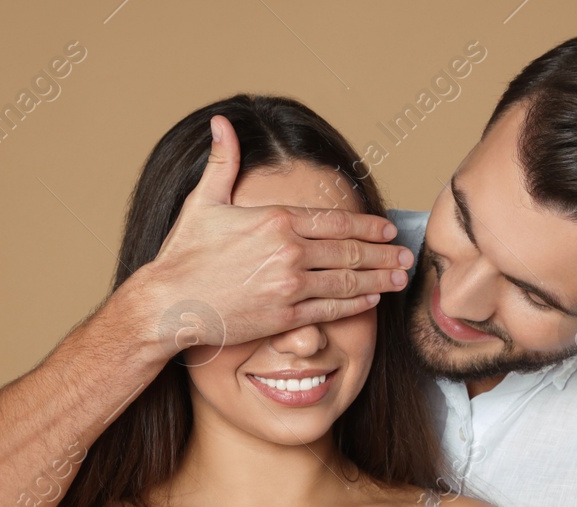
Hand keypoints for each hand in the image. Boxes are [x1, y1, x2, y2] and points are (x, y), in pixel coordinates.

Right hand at [125, 114, 412, 354]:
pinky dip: (355, 304)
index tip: (387, 228)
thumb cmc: (184, 253)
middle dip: (383, 253)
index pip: (334, 221)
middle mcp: (288, 250)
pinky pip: (330, 308)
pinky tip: (371, 299)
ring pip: (346, 280)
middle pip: (349, 251)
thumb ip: (222, 162)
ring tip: (399, 278)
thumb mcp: (203, 200)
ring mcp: (289, 284)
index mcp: (276, 220)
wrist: (170, 302)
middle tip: (406, 256)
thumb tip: (221, 122)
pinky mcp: (284, 315)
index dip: (366, 226)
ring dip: (378, 279)